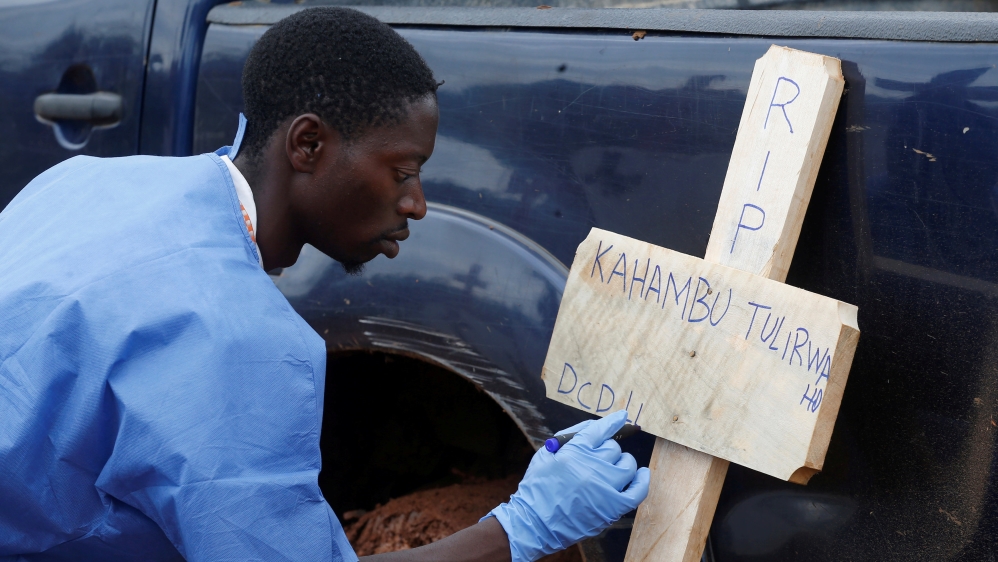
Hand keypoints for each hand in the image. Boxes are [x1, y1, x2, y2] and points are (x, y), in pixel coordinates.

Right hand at [484, 410, 649, 561]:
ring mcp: (604, 487)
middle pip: (613, 448)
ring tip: (614, 469)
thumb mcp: (546, 454)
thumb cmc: (538, 487)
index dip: (613, 421)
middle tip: (598, 459)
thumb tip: (596, 426)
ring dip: (623, 463)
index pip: (600, 429)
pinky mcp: (613, 507)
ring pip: (627, 465)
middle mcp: (592, 466)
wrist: (534, 523)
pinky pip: (638, 490)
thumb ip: (570, 436)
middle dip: (607, 450)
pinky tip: (642, 474)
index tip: (622, 416)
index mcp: (575, 450)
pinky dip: (642, 480)